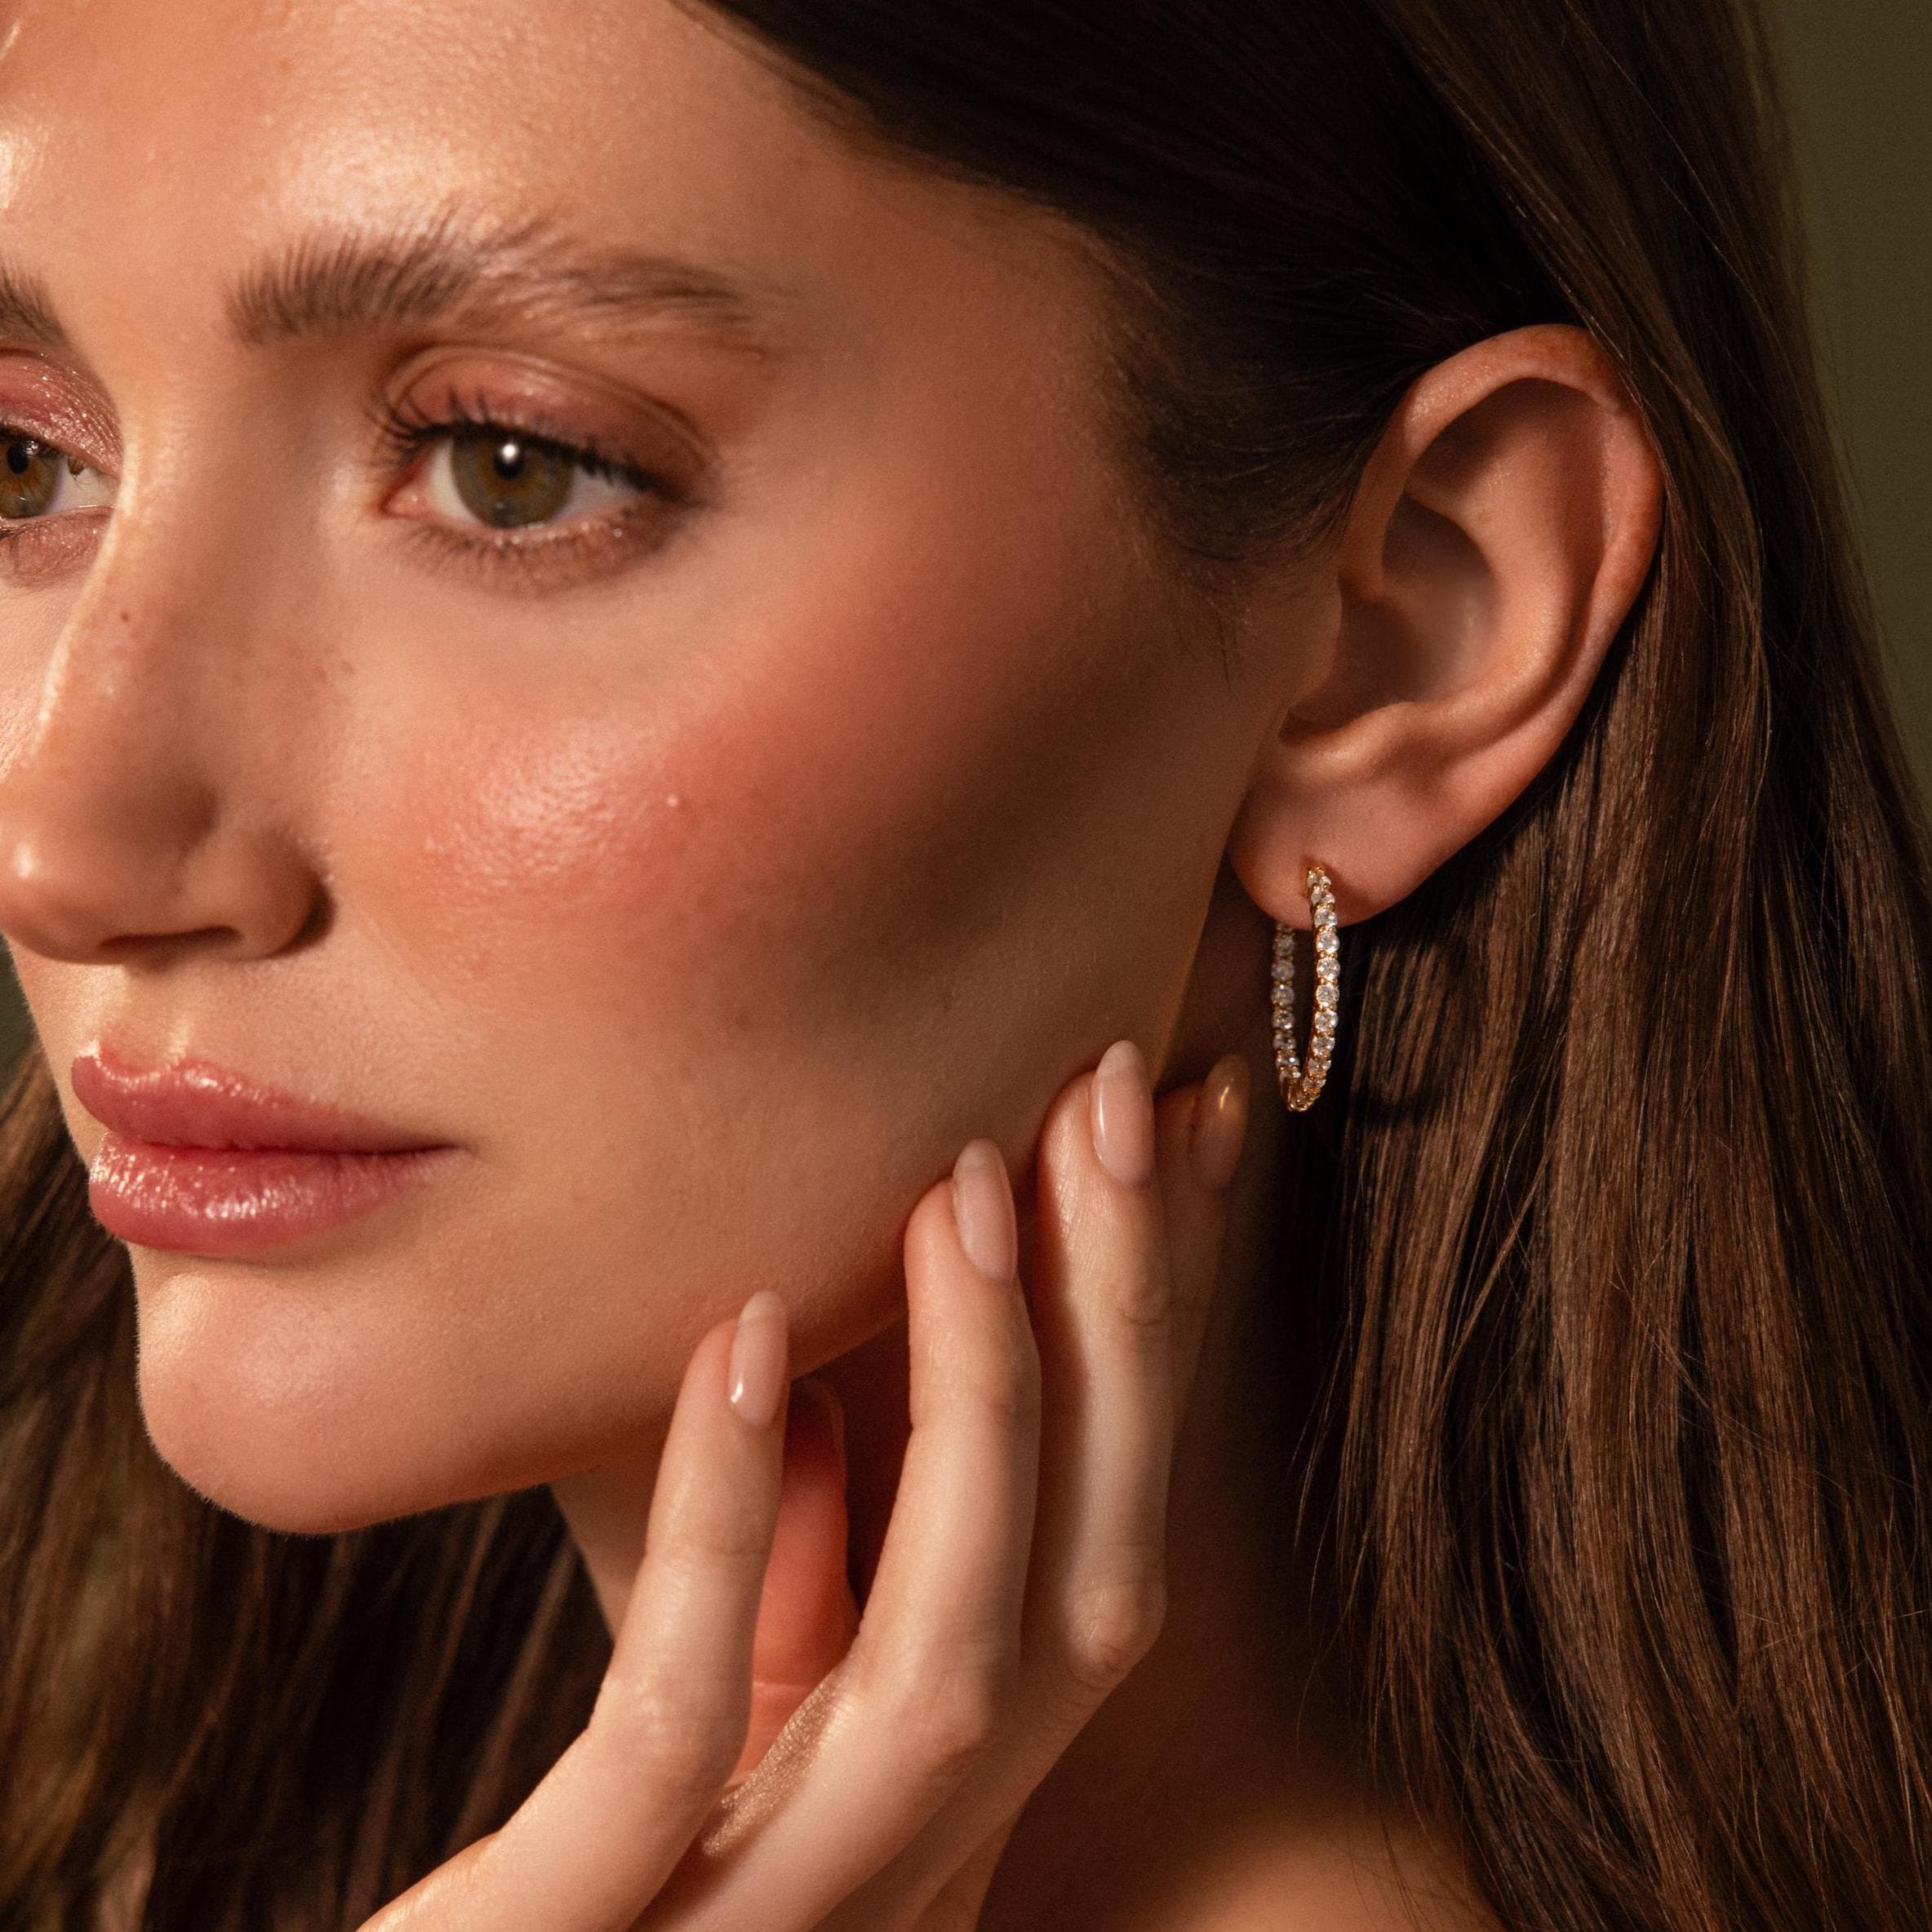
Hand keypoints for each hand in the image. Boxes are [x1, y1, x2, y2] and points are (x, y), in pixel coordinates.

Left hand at [358, 1040, 1251, 1931]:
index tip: (1176, 1127)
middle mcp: (913, 1874)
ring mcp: (773, 1919)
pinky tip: (746, 1341)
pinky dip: (733, 1522)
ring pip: (949, 1660)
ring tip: (962, 1187)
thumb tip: (834, 1400)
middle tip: (1107, 1093)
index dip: (1153, 1342)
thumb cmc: (569, 1891)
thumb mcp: (718, 1733)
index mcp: (949, 1810)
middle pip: (1085, 1588)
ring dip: (980, 1403)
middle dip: (1119, 1331)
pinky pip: (685, 1725)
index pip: (1101, 1543)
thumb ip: (801, 1594)